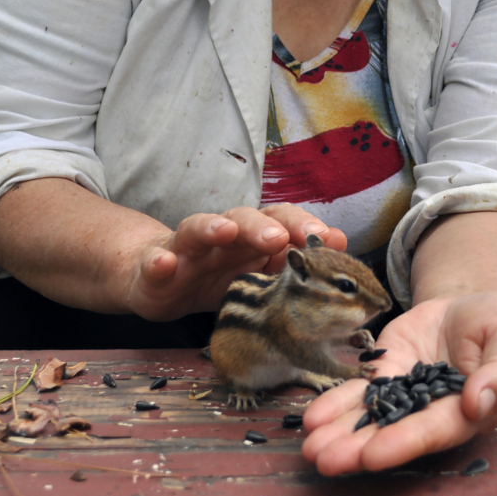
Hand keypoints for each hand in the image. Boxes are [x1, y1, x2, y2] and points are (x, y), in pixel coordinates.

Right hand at [124, 203, 347, 319]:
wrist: (160, 277)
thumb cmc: (216, 273)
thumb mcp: (258, 275)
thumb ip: (293, 264)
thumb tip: (340, 248)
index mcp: (252, 238)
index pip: (282, 221)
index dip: (305, 226)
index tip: (330, 238)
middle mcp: (223, 235)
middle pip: (244, 218)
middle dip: (263, 225)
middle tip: (281, 237)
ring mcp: (188, 248)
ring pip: (198, 227)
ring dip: (212, 226)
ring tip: (224, 231)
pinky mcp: (157, 266)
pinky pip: (157, 260)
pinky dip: (160, 261)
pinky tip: (165, 263)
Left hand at [302, 291, 496, 473]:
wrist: (476, 304)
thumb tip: (478, 402)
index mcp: (469, 410)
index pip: (434, 430)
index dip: (404, 442)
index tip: (372, 454)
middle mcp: (433, 410)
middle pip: (394, 433)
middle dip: (358, 447)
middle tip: (324, 458)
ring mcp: (407, 392)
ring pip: (371, 416)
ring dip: (340, 433)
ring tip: (309, 447)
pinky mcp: (389, 370)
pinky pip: (362, 390)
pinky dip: (337, 403)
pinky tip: (313, 417)